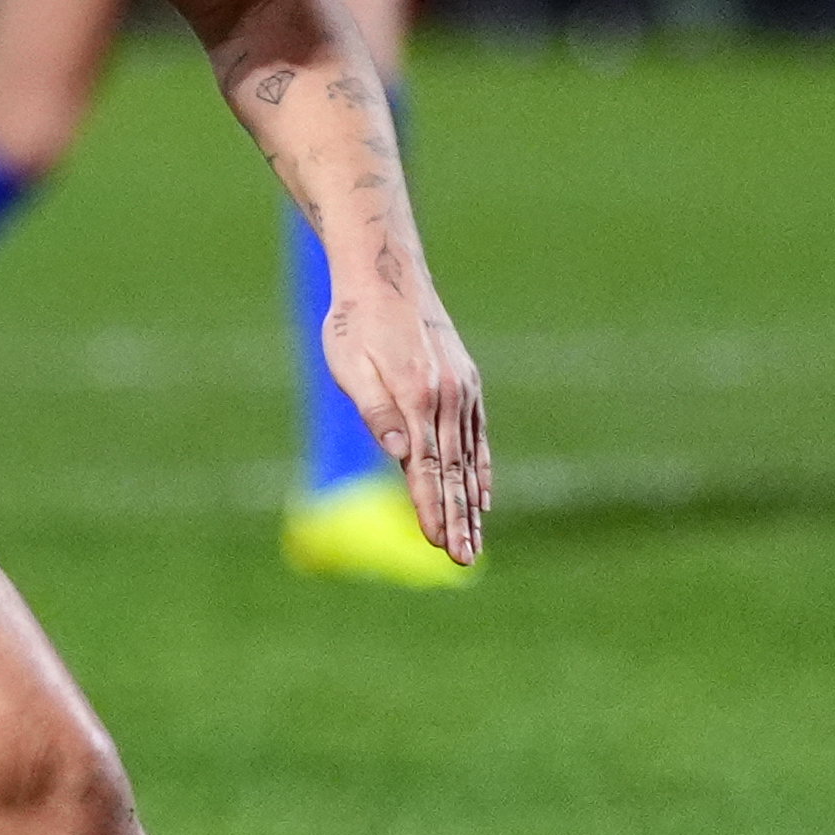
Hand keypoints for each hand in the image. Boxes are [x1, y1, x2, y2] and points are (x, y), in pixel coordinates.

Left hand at [321, 268, 490, 565]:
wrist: (385, 274)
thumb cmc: (355, 322)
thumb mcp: (350, 364)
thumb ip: (375, 409)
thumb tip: (398, 453)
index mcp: (416, 397)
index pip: (426, 468)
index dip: (432, 508)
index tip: (438, 543)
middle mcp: (447, 398)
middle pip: (453, 472)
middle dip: (458, 520)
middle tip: (463, 560)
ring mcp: (462, 391)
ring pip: (468, 459)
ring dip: (472, 505)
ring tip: (474, 544)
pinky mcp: (466, 384)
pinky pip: (478, 437)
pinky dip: (481, 469)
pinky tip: (483, 497)